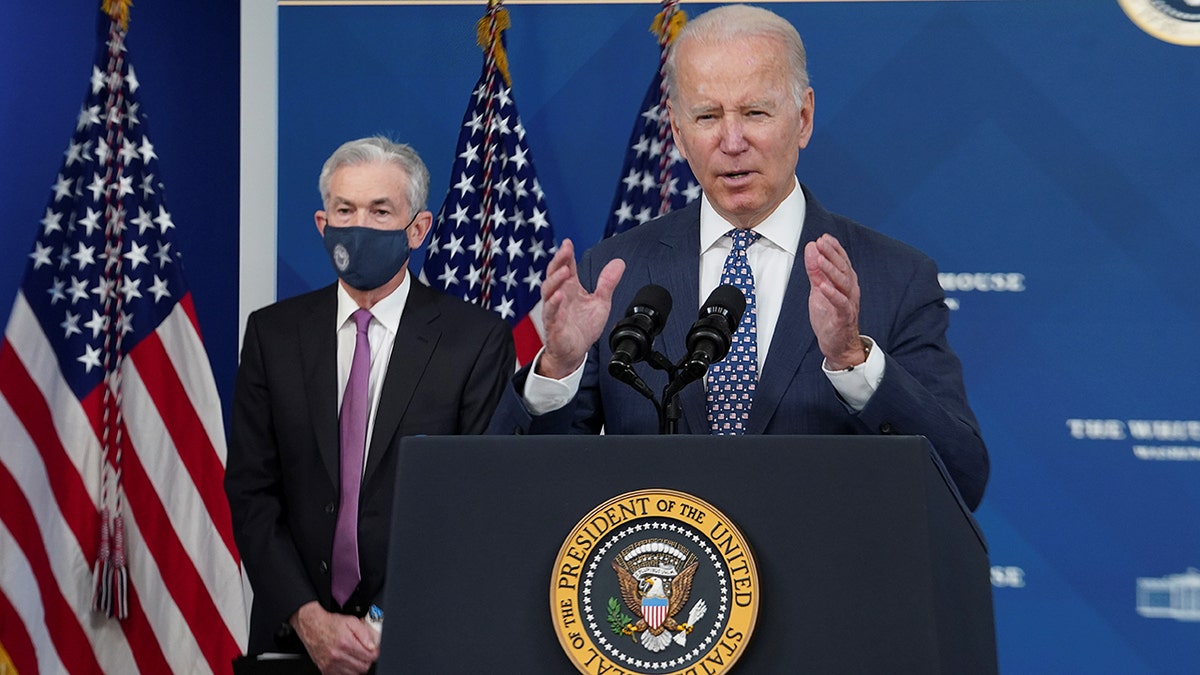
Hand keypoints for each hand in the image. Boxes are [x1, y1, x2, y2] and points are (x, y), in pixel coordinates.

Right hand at [290, 601, 378, 674]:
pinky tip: (347, 662)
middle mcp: (337, 656)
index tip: (374, 650)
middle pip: (363, 667)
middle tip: (365, 653)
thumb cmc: (330, 623)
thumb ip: (364, 633)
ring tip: (356, 656)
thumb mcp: (351, 621)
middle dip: (367, 660)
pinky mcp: (325, 670)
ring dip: (358, 666)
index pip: (369, 656)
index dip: (375, 653)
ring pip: (354, 673)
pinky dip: (348, 671)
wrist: (311, 626)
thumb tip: (373, 646)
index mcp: (345, 643)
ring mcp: (331, 665)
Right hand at [537, 238, 624, 378]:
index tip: (568, 242)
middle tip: (565, 250)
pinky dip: (553, 304)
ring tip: (565, 271)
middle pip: (554, 274)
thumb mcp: (600, 302)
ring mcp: (554, 310)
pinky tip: (560, 295)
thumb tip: (619, 262)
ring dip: (555, 280)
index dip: (566, 254)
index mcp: (570, 288)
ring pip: (548, 291)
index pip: (565, 267)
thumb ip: (607, 283)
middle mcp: (559, 297)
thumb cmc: (583, 327)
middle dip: (558, 261)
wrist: (575, 352)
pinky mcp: (552, 326)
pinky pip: (550, 313)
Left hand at [804, 234, 864, 369]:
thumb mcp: (819, 290)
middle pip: (843, 268)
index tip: (824, 237)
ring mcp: (848, 303)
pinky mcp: (844, 317)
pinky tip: (822, 286)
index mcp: (845, 282)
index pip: (842, 261)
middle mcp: (850, 290)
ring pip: (843, 283)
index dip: (834, 248)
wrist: (839, 344)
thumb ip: (816, 271)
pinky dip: (832, 294)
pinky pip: (840, 303)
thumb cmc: (830, 316)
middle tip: (821, 242)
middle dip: (832, 254)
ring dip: (831, 270)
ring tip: (820, 260)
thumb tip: (811, 249)